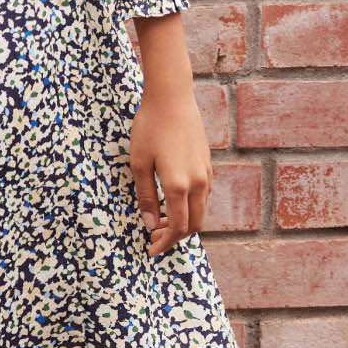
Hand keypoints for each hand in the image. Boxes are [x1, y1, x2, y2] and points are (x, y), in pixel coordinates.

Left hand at [130, 87, 211, 255]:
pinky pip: (203, 194)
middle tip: (154, 235)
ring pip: (201, 210)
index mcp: (179, 185)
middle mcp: (198, 182)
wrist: (172, 97)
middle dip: (175, 236)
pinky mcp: (208, 163)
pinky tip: (173, 198)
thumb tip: (150, 225)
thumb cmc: (150, 127)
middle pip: (195, 225)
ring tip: (161, 217)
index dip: (164, 243)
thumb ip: (146, 197)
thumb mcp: (139, 163)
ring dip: (184, 221)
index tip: (151, 249)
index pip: (178, 228)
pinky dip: (191, 205)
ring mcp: (206, 172)